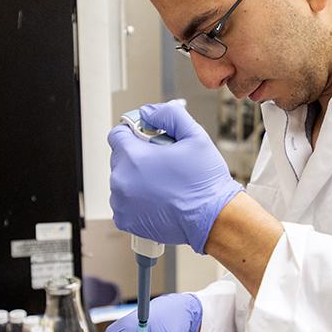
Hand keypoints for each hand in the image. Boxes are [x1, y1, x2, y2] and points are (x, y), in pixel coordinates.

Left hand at [108, 101, 242, 252]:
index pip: (118, 134)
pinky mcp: (126, 220)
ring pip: (123, 180)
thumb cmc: (205, 181)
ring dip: (138, 178)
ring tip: (165, 183)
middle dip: (139, 156)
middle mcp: (122, 180)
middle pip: (121, 157)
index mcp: (133, 157)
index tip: (149, 137)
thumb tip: (149, 112)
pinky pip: (124, 202)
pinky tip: (159, 198)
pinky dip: (137, 199)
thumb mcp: (194, 135)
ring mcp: (122, 202)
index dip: (135, 132)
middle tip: (165, 162)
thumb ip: (168, 115)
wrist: (213, 217)